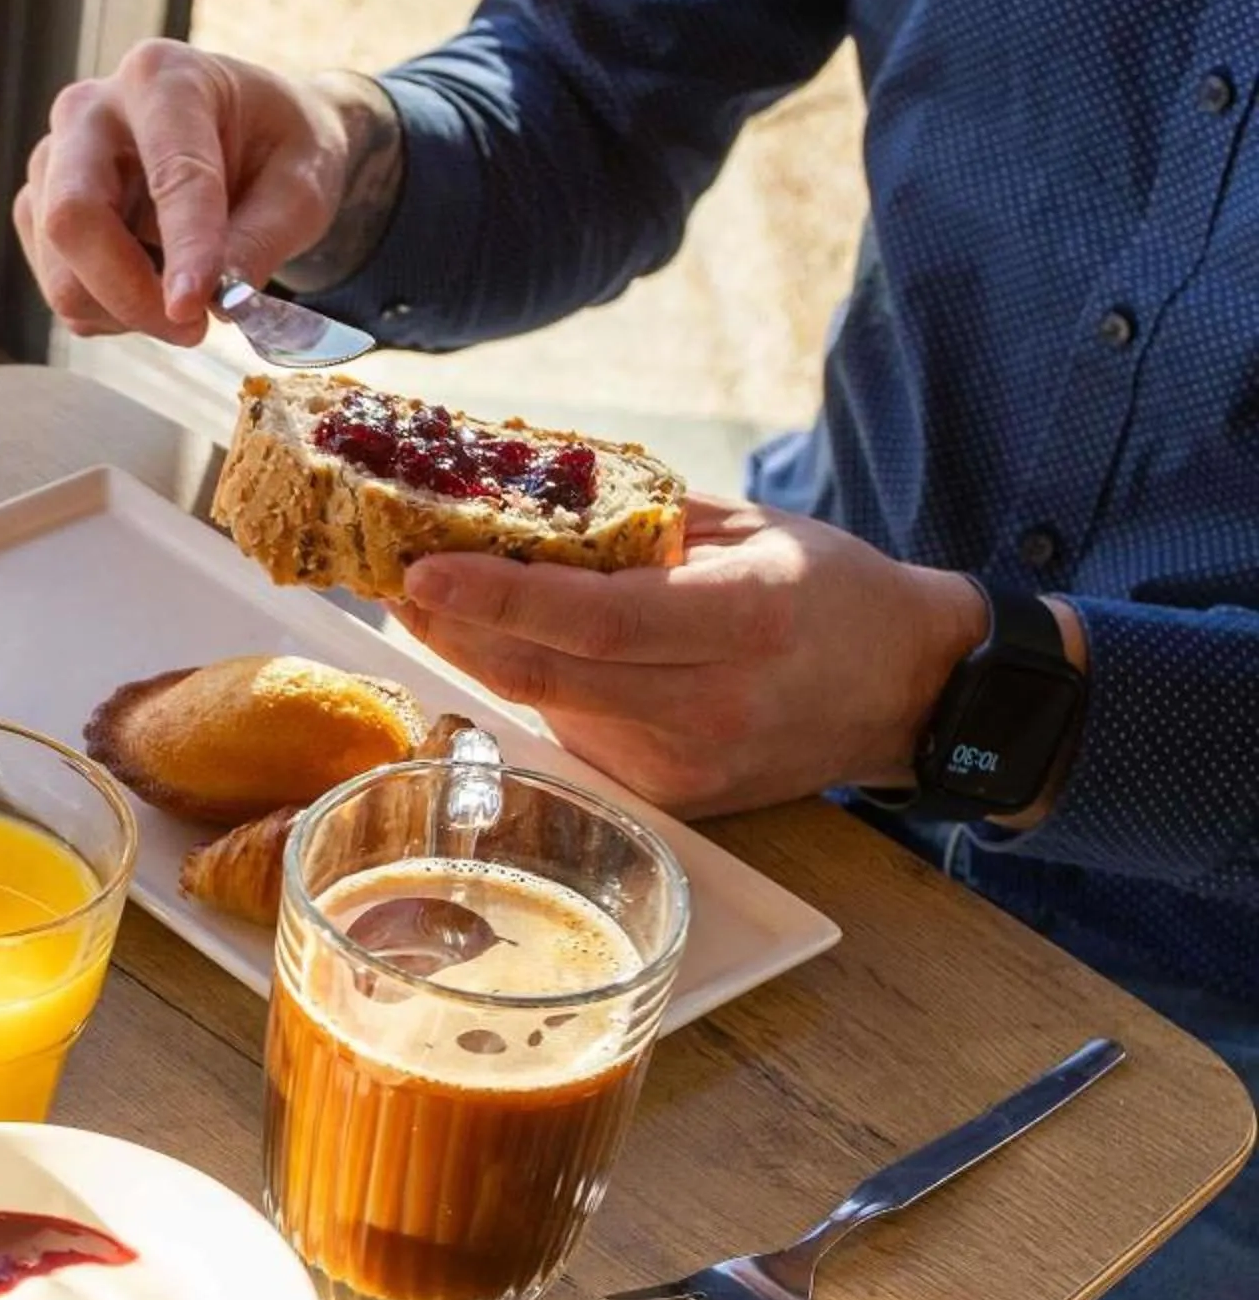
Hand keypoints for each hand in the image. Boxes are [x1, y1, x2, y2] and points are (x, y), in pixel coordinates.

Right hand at [13, 40, 403, 342]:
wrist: (245, 133)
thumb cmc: (276, 147)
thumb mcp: (304, 182)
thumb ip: (265, 236)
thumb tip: (219, 300)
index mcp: (163, 78)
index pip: (168, 173)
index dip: (185, 248)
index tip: (196, 310)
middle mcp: (89, 109)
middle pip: (73, 216)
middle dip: (129, 292)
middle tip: (192, 328)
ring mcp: (52, 161)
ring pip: (61, 270)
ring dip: (125, 312)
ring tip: (185, 305)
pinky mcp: (37, 209)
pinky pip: (60, 288)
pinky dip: (108, 313)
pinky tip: (149, 288)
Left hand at [396, 497, 990, 817]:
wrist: (910, 695)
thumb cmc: (831, 594)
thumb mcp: (752, 532)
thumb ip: (640, 522)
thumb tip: (518, 497)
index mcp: (742, 623)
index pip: (591, 619)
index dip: (494, 598)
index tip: (418, 568)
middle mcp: (709, 707)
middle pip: (542, 676)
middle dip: (449, 628)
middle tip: (389, 577)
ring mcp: (683, 767)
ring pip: (544, 708)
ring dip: (475, 655)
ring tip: (429, 598)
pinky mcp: (666, 802)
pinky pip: (572, 735)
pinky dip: (531, 688)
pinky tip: (506, 647)